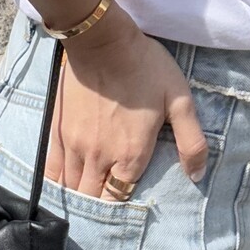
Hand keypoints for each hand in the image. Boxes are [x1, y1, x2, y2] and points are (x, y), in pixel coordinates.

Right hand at [44, 3, 208, 200]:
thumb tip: (197, 176)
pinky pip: (52, 170)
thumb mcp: (180, 100)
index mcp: (131, 154)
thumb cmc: (145, 68)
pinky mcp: (58, 132)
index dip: (123, 205)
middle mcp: (100, 157)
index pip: (121, 198)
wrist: (102, 42)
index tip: (127, 204)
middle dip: (99, 207)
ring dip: (79, 197)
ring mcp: (75, 146)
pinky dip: (57, 183)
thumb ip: (191, 142)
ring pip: (71, 188)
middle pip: (93, 198)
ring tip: (86, 199)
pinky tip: (62, 186)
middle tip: (106, 207)